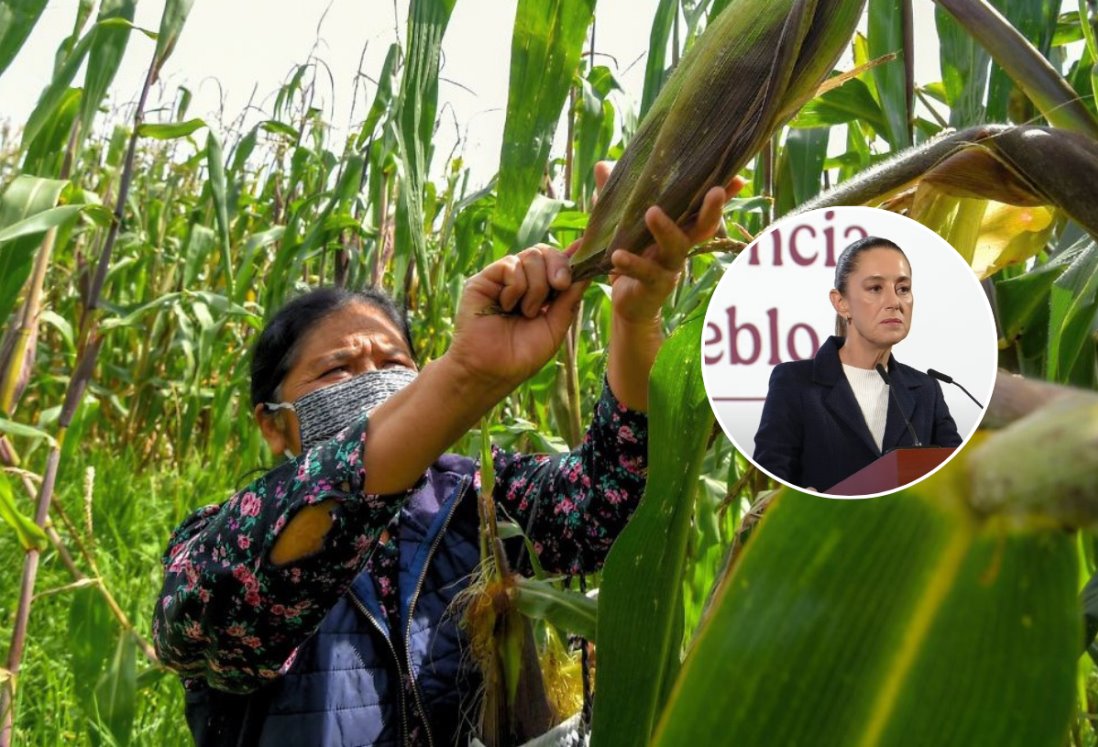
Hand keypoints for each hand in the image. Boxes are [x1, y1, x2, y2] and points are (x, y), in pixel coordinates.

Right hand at [447, 245, 589, 389]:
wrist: (493, 371)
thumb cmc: (523, 355)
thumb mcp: (556, 326)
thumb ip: (570, 299)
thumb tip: (587, 272)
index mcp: (540, 290)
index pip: (556, 261)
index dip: (571, 257)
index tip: (587, 257)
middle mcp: (521, 280)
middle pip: (545, 252)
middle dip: (559, 267)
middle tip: (560, 286)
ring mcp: (502, 278)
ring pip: (531, 257)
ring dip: (536, 288)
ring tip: (526, 313)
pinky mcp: (484, 279)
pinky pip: (511, 265)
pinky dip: (516, 288)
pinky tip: (507, 308)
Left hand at [609, 175, 746, 324]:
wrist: (628, 302)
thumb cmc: (631, 255)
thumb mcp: (620, 224)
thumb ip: (614, 197)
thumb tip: (603, 165)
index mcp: (679, 227)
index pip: (701, 207)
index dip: (723, 194)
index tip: (739, 179)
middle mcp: (680, 246)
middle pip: (703, 226)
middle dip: (712, 210)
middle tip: (715, 191)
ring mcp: (669, 267)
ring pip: (676, 247)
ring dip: (666, 229)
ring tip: (652, 212)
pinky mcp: (654, 286)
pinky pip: (646, 273)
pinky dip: (632, 263)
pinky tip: (618, 255)